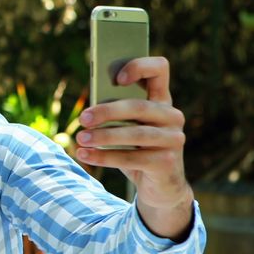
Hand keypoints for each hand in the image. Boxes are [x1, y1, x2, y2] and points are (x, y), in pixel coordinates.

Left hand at [73, 56, 193, 238]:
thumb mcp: (126, 129)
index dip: (140, 67)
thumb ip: (115, 114)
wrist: (160, 187)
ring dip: (103, 137)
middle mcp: (172, 116)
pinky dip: (104, 157)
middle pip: (139, 106)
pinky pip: (131, 158)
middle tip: (82, 119)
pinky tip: (84, 155)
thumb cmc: (136, 151)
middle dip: (107, 112)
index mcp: (162, 100)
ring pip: (135, 134)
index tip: (116, 78)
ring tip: (80, 139)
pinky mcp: (167, 162)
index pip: (159, 69)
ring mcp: (174, 139)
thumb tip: (89, 110)